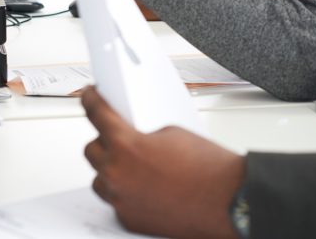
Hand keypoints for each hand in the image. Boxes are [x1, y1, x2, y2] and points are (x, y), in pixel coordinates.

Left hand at [81, 87, 242, 238]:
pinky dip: (126, 192)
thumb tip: (134, 136)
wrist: (227, 199)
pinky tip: (144, 186)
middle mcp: (117, 174)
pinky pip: (116, 201)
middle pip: (91, 150)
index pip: (97, 114)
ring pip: (100, 179)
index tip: (88, 96)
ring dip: (111, 169)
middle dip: (104, 140)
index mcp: (126, 145)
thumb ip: (144, 132)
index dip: (90, 100)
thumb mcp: (172, 132)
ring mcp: (121, 200)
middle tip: (117, 135)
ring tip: (133, 165)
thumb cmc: (207, 168)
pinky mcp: (129, 220)